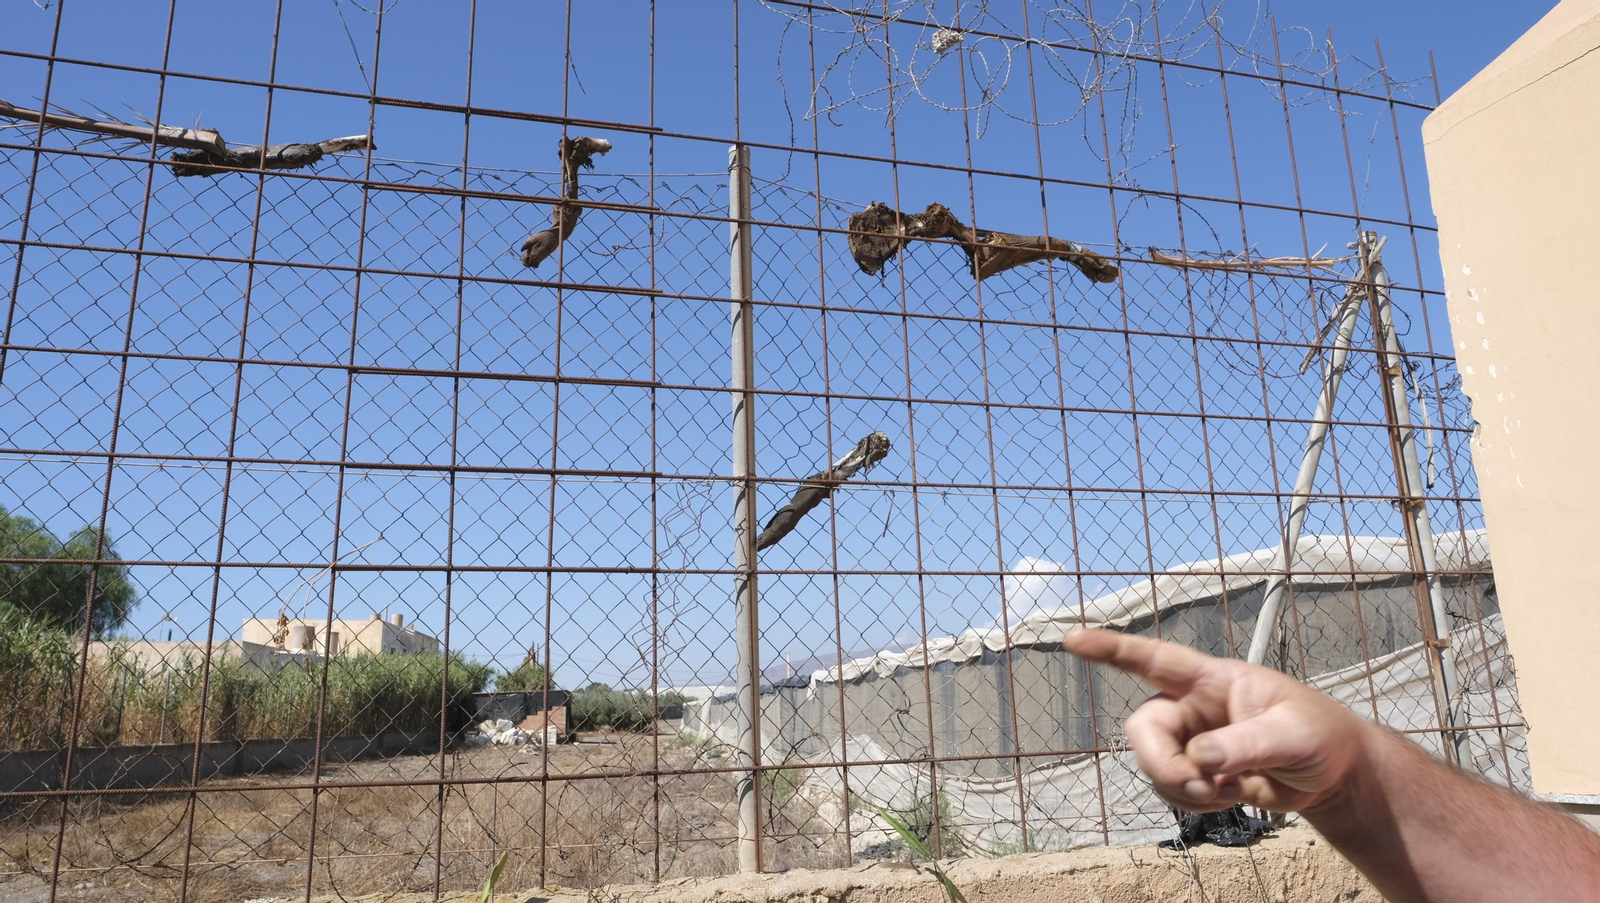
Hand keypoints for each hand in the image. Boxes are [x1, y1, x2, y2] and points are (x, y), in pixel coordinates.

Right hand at [1065, 627, 1373, 813]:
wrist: (1332, 774)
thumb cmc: (1319, 736)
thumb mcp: (1292, 735)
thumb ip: (1245, 744)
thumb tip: (1199, 760)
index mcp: (1214, 680)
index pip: (1155, 659)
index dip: (1112, 649)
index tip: (1073, 640)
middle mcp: (1193, 707)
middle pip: (1144, 729)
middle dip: (1162, 764)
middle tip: (1199, 787)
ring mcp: (1191, 741)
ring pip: (1154, 765)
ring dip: (1185, 790)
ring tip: (1232, 792)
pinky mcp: (1195, 773)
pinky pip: (1170, 791)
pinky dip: (1194, 804)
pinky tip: (1230, 797)